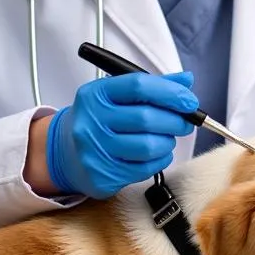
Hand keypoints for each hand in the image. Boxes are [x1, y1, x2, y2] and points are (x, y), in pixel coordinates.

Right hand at [46, 72, 197, 198]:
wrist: (65, 153)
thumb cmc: (100, 120)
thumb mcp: (118, 96)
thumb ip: (154, 87)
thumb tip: (187, 79)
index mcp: (96, 94)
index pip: (140, 86)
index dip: (171, 92)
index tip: (190, 101)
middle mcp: (91, 121)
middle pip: (147, 118)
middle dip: (176, 120)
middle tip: (186, 122)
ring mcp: (94, 150)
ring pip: (149, 146)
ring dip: (168, 142)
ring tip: (166, 138)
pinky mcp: (101, 175)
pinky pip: (146, 168)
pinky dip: (160, 160)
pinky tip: (155, 154)